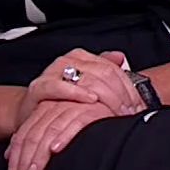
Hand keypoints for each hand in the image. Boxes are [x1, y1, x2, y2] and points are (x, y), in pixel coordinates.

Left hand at [6, 99, 113, 169]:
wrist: (106, 90)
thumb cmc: (81, 111)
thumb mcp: (52, 121)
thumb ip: (33, 135)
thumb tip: (9, 155)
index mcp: (42, 110)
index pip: (22, 138)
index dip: (15, 161)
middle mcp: (54, 107)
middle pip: (31, 137)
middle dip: (23, 164)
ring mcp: (71, 107)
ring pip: (48, 132)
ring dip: (39, 155)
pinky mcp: (91, 110)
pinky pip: (74, 123)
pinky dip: (64, 136)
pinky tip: (56, 149)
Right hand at [21, 50, 140, 126]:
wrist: (31, 111)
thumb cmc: (61, 100)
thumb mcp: (87, 86)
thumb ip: (104, 69)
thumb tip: (120, 57)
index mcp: (80, 57)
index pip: (112, 67)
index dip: (128, 88)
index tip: (138, 105)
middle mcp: (66, 61)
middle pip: (102, 72)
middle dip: (119, 95)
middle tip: (129, 112)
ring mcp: (51, 73)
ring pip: (84, 77)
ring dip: (103, 94)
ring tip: (115, 109)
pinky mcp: (38, 88)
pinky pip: (58, 87)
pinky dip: (75, 93)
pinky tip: (90, 99)